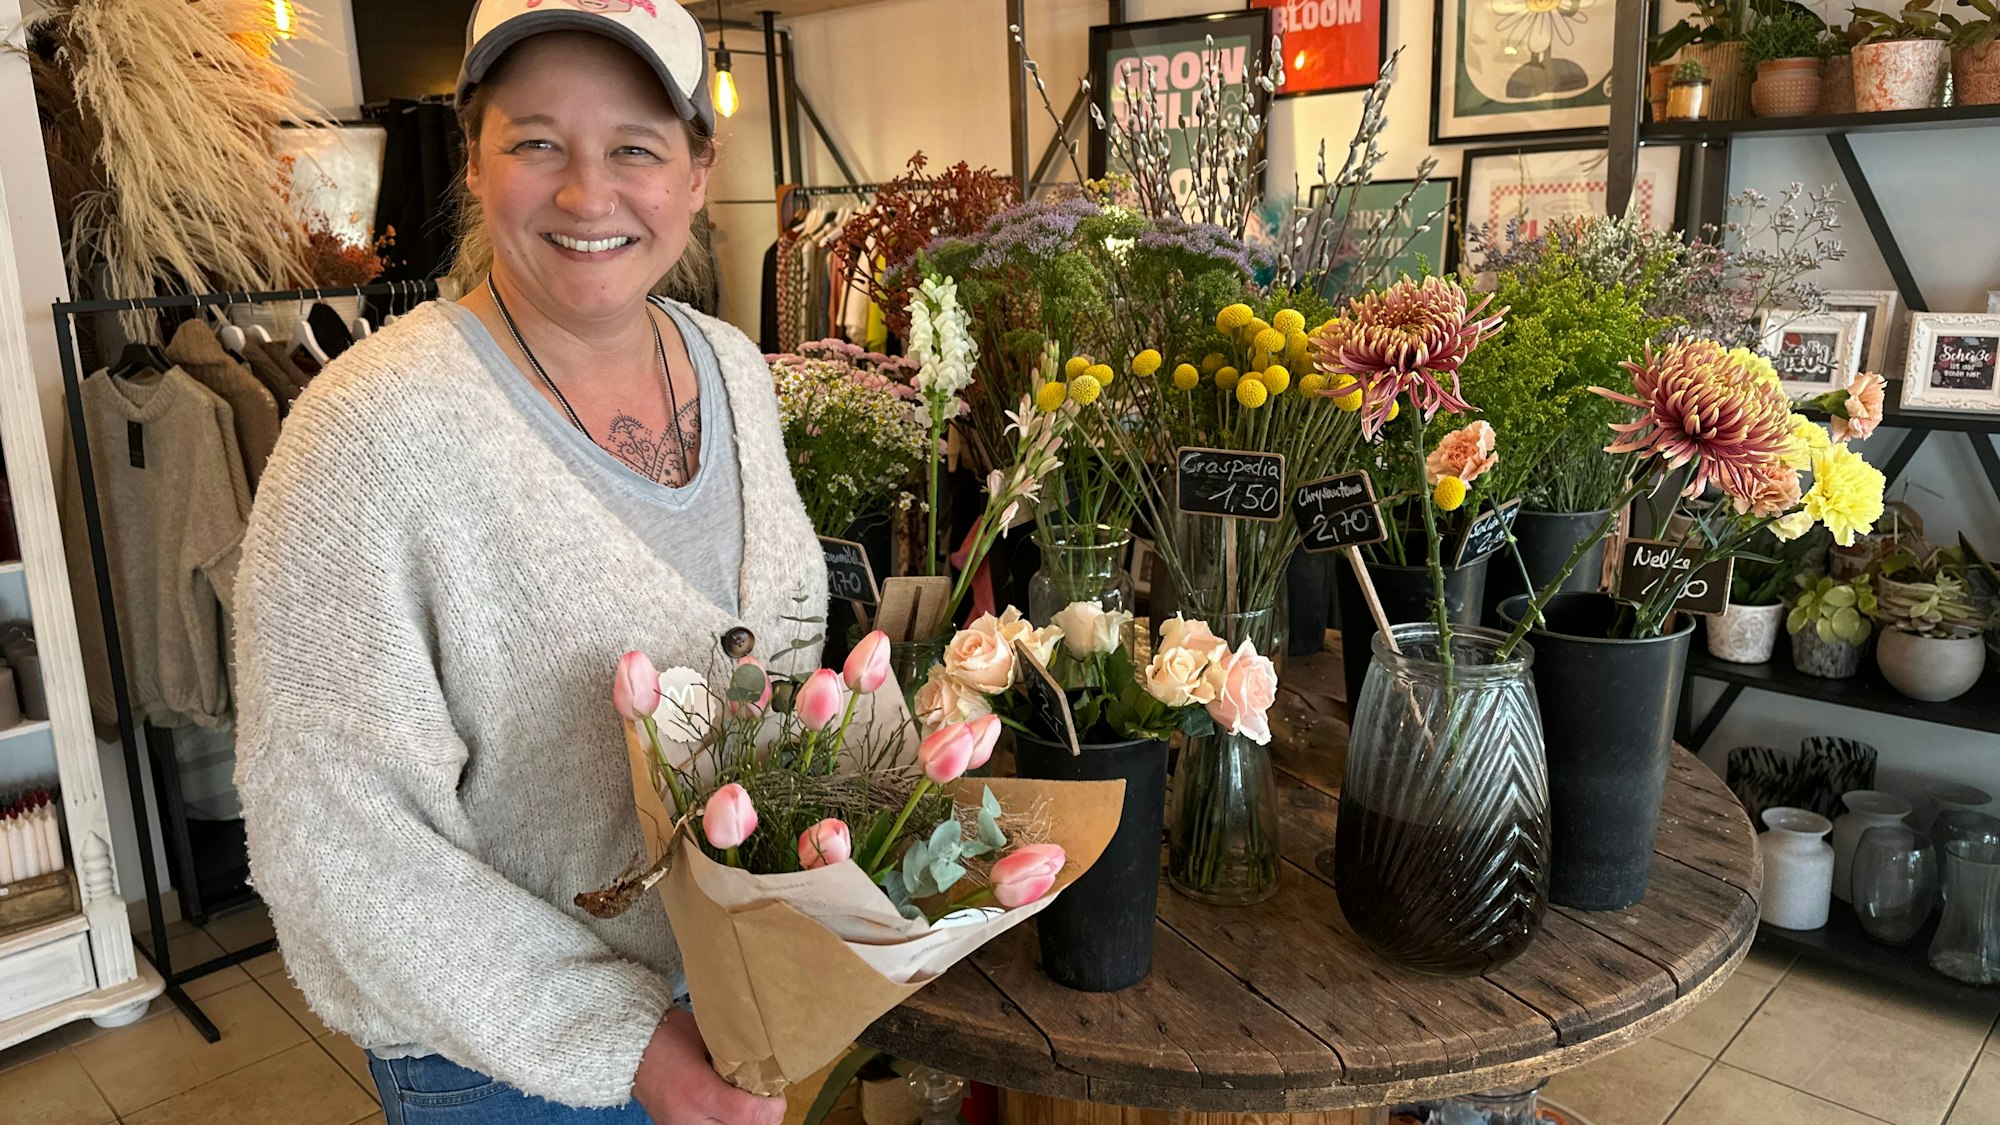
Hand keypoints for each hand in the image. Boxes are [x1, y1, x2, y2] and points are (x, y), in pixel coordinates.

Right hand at [633, 1008, 786, 1124]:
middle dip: (763, 1116)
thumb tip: (769, 1068)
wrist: (631, 1049)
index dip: (773, 1105)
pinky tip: (729, 1110)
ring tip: (747, 1103)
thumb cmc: (669, 1035)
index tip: (776, 1092)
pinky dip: (727, 1123)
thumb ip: (739, 1058)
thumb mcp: (709, 1039)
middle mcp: (691, 1119)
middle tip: (764, 1095)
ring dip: (746, 1122)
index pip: (753, 1115)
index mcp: (701, 1092)